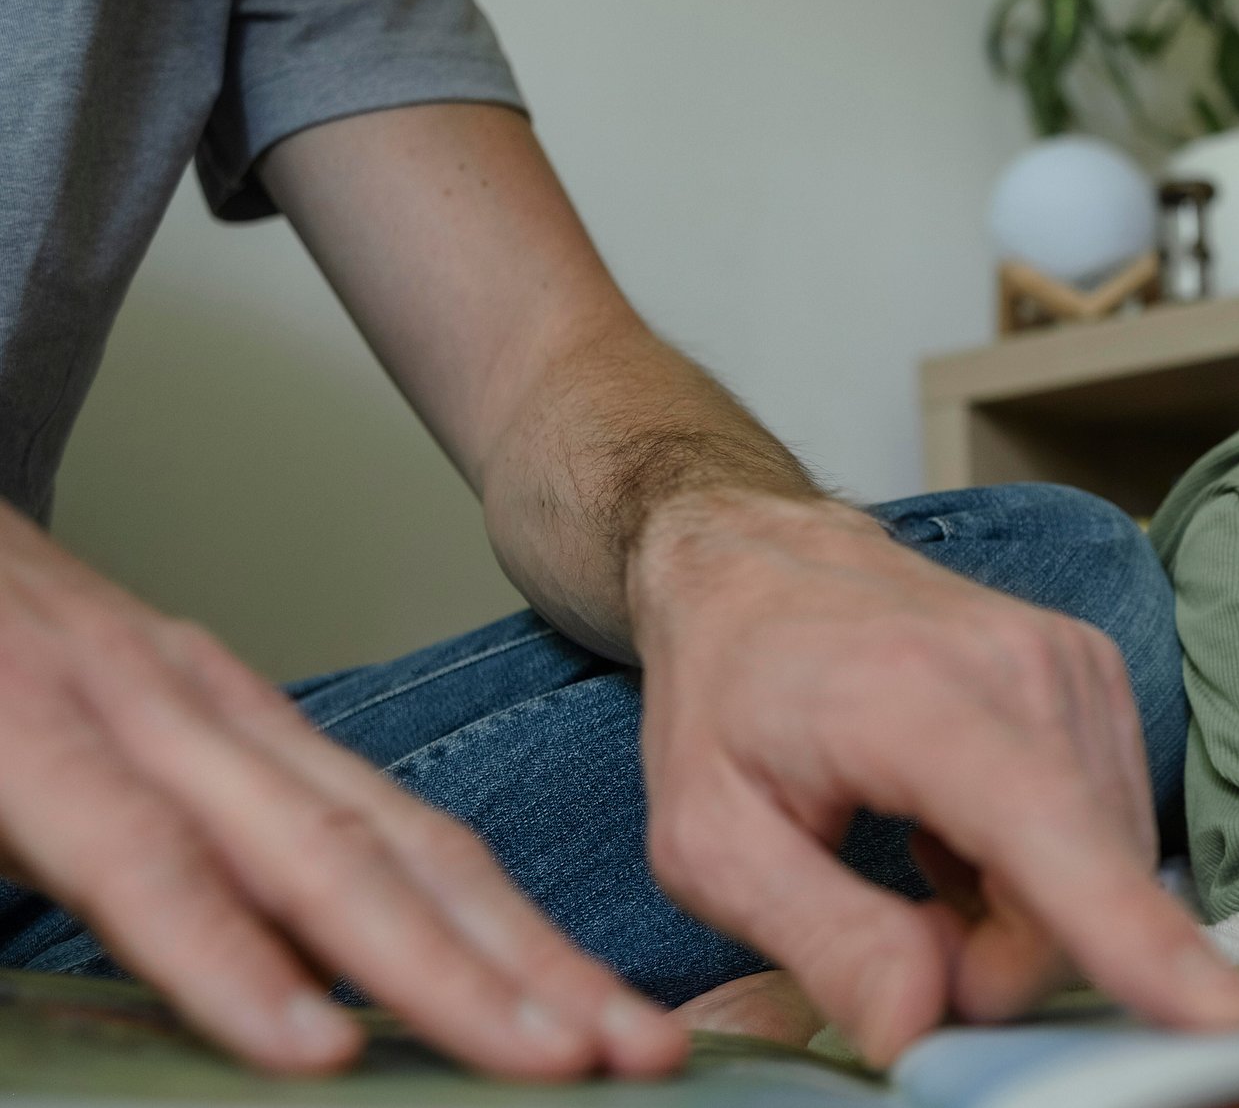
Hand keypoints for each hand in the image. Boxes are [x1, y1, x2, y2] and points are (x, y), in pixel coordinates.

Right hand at [0, 504, 681, 1076]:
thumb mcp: (101, 765)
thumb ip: (197, 865)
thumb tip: (296, 982)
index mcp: (238, 733)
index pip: (418, 846)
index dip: (527, 939)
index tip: (618, 1023)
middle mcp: (209, 719)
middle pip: (407, 861)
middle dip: (535, 968)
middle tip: (640, 1054)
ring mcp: (122, 719)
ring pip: (313, 861)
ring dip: (439, 970)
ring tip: (542, 1057)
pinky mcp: (18, 742)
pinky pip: (136, 862)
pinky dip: (227, 957)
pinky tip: (305, 1040)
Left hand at [627, 491, 1238, 1063]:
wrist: (756, 562)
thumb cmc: (725, 696)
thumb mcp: (711, 841)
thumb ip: (822, 939)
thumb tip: (922, 1027)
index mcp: (914, 701)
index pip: (1046, 832)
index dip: (1132, 935)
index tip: (1224, 1018)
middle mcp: (1021, 665)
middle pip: (1079, 888)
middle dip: (998, 960)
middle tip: (896, 934)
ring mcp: (1075, 662)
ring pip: (1106, 866)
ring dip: (1020, 914)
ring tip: (920, 864)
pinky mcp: (1098, 675)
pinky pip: (1109, 828)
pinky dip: (1041, 865)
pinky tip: (961, 833)